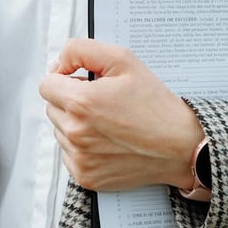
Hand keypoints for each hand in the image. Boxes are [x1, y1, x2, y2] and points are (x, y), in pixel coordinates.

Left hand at [38, 38, 203, 191]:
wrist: (181, 146)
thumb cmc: (155, 104)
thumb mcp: (123, 60)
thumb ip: (81, 50)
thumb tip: (58, 63)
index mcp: (81, 102)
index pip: (46, 84)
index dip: (65, 78)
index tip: (84, 82)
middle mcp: (75, 133)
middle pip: (51, 107)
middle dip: (70, 101)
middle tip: (103, 102)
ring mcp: (79, 157)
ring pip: (60, 131)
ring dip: (75, 124)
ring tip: (108, 122)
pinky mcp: (85, 176)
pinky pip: (69, 154)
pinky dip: (82, 147)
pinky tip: (107, 141)